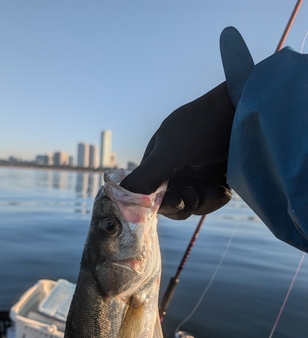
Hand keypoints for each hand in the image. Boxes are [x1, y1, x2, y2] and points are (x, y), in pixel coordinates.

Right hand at [120, 83, 234, 218]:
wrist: (246, 110)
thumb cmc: (201, 128)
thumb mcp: (167, 154)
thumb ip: (144, 177)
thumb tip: (116, 197)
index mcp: (159, 157)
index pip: (152, 191)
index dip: (162, 202)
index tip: (177, 202)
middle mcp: (176, 164)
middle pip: (174, 199)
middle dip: (185, 202)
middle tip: (197, 197)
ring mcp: (199, 169)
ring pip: (195, 200)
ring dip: (204, 201)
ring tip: (217, 191)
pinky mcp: (219, 174)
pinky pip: (212, 196)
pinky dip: (217, 196)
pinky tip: (224, 187)